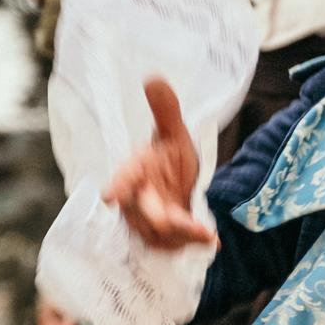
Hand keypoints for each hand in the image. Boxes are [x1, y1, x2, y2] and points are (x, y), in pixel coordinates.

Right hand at [101, 78, 215, 249]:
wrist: (179, 183)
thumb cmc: (171, 157)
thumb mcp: (175, 133)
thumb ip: (166, 109)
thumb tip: (153, 77)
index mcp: (136, 171)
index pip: (124, 178)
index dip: (119, 186)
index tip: (111, 197)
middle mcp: (137, 199)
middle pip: (147, 215)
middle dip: (168, 222)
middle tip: (197, 230)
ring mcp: (147, 222)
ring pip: (162, 236)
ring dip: (186, 237)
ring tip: (209, 234)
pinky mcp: (160, 239)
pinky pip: (172, 247)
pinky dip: (192, 245)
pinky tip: (213, 242)